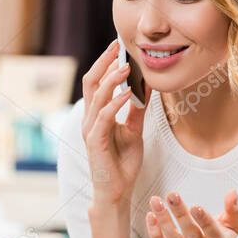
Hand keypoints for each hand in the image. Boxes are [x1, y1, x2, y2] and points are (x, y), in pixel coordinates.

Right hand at [81, 39, 150, 205]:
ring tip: (127, 66)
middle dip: (104, 62)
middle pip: (90, 82)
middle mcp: (89, 119)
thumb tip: (147, 87)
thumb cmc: (122, 163)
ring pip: (97, 96)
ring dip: (113, 79)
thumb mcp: (135, 131)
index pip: (97, 81)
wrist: (117, 191)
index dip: (105, 63)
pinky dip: (117, 103)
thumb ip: (138, 110)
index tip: (119, 46)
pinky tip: (130, 93)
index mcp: (96, 114)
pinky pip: (105, 116)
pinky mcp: (95, 141)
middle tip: (118, 46)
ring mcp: (90, 129)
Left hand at [146, 189, 237, 237]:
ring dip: (164, 221)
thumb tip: (233, 193)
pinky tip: (151, 216)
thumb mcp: (232, 226)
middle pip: (192, 236)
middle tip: (172, 195)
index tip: (196, 206)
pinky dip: (155, 234)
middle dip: (181, 215)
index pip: (214, 234)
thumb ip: (234, 209)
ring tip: (156, 202)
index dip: (205, 221)